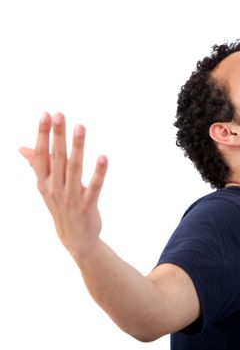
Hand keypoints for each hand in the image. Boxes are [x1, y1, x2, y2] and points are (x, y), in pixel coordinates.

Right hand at [19, 112, 107, 258]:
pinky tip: (103, 157)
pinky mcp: (87, 205)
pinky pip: (94, 186)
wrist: (74, 238)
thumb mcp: (46, 187)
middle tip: (60, 114)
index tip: (46, 114)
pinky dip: (99, 172)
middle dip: (57, 135)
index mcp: (44, 182)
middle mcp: (55, 188)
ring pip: (74, 168)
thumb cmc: (61, 207)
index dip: (43, 134)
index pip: (41, 154)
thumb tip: (22, 147)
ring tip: (81, 127)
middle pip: (56, 158)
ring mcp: (71, 197)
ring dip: (77, 147)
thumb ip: (37, 165)